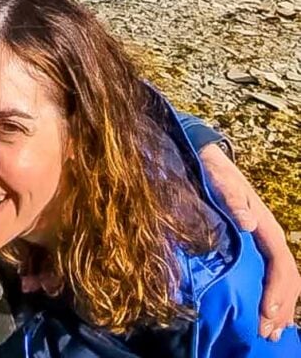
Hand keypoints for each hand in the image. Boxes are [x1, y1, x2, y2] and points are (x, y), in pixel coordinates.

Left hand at [199, 142, 300, 340]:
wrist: (210, 162)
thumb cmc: (213, 172)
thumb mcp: (220, 180)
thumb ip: (232, 199)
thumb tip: (248, 222)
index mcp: (267, 226)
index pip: (281, 264)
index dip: (276, 291)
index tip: (265, 312)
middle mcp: (271, 238)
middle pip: (287, 280)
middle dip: (280, 308)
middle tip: (265, 333)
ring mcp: (265, 245)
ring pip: (284, 283)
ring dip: (280, 310)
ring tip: (268, 334)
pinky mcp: (256, 250)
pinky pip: (273, 279)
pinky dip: (274, 301)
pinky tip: (267, 318)